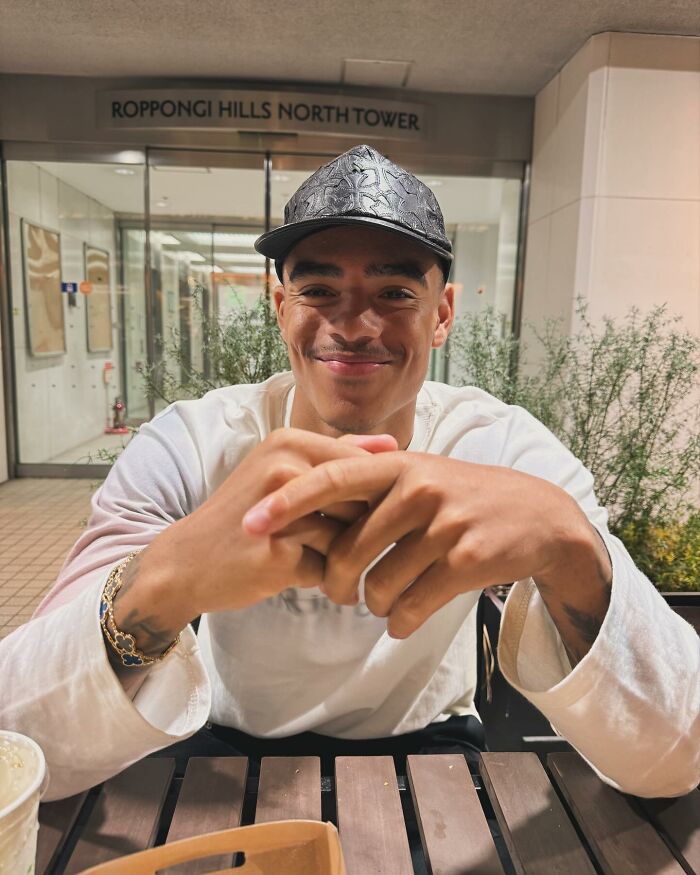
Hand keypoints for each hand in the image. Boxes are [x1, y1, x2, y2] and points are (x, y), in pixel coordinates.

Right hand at [119, 429, 397, 639]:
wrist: (186, 561)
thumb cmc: (245, 517)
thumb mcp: (283, 471)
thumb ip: (339, 455)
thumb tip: (393, 443)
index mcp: (290, 441)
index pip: (365, 467)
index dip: (370, 498)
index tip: (354, 513)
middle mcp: (285, 467)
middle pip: (362, 503)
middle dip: (353, 528)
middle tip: (317, 537)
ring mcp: (281, 510)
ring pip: (349, 538)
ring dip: (335, 555)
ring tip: (296, 550)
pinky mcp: (278, 552)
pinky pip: (328, 569)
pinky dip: (314, 576)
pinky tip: (283, 570)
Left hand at [243, 452, 588, 637]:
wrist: (537, 517)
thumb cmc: (464, 497)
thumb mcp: (421, 474)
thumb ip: (372, 481)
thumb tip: (309, 497)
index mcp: (399, 465)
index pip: (331, 479)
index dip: (287, 501)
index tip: (249, 522)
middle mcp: (419, 488)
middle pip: (349, 550)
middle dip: (336, 583)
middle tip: (340, 594)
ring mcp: (445, 524)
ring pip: (380, 586)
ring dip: (374, 606)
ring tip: (382, 603)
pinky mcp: (467, 560)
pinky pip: (412, 606)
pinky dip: (400, 622)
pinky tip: (403, 621)